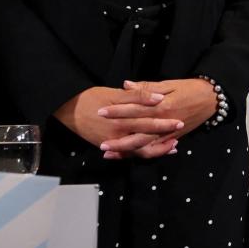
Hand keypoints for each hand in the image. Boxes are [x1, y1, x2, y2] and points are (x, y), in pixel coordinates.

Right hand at [53, 85, 184, 158]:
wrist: (68, 109)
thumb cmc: (93, 98)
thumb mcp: (115, 94)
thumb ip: (138, 96)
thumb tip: (158, 98)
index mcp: (123, 119)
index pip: (148, 123)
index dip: (165, 123)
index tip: (180, 122)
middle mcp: (119, 134)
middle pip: (146, 140)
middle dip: (164, 138)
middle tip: (180, 136)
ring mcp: (113, 142)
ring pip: (139, 150)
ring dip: (156, 149)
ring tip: (172, 147)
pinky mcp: (109, 146)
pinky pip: (128, 153)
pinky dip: (141, 152)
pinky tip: (152, 150)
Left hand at [96, 79, 216, 158]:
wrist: (211, 98)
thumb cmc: (190, 88)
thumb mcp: (170, 84)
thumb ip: (147, 87)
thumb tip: (126, 85)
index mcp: (162, 105)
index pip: (135, 109)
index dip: (117, 111)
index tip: (101, 111)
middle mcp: (164, 122)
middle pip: (137, 133)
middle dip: (118, 138)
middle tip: (100, 142)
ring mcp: (169, 132)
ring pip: (144, 145)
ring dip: (126, 150)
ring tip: (109, 153)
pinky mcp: (173, 138)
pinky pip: (155, 149)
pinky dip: (141, 153)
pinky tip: (127, 155)